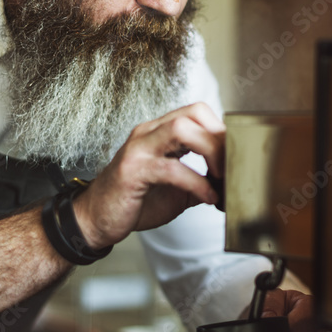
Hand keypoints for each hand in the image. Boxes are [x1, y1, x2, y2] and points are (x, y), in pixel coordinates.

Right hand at [73, 102, 223, 247]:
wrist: (95, 220)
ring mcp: (138, 149)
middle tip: (233, 168)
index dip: (222, 132)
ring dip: (210, 152)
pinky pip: (172, 168)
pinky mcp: (133, 171)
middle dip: (220, 139)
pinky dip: (197, 183)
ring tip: (222, 178)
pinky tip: (208, 197)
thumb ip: (201, 179)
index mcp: (159, 132)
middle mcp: (148, 133)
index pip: (198, 111)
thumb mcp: (177, 189)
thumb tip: (231, 183)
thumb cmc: (134, 201)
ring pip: (182, 129)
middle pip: (194, 113)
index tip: (235, 158)